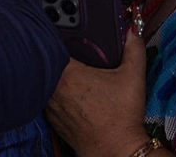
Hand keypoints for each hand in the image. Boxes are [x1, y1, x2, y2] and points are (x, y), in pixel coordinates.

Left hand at [45, 29, 154, 156]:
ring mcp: (50, 105)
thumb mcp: (133, 78)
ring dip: (48, 75)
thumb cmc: (123, 116)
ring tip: (60, 70)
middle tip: (60, 52)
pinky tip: (63, 92)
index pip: (51, 48)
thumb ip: (133, 50)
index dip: (53, 40)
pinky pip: (44, 99)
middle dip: (50, 56)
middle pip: (44, 64)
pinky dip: (49, 94)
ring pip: (42, 82)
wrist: (116, 150)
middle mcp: (54, 89)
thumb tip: (132, 31)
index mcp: (69, 74)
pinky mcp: (51, 119)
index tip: (58, 36)